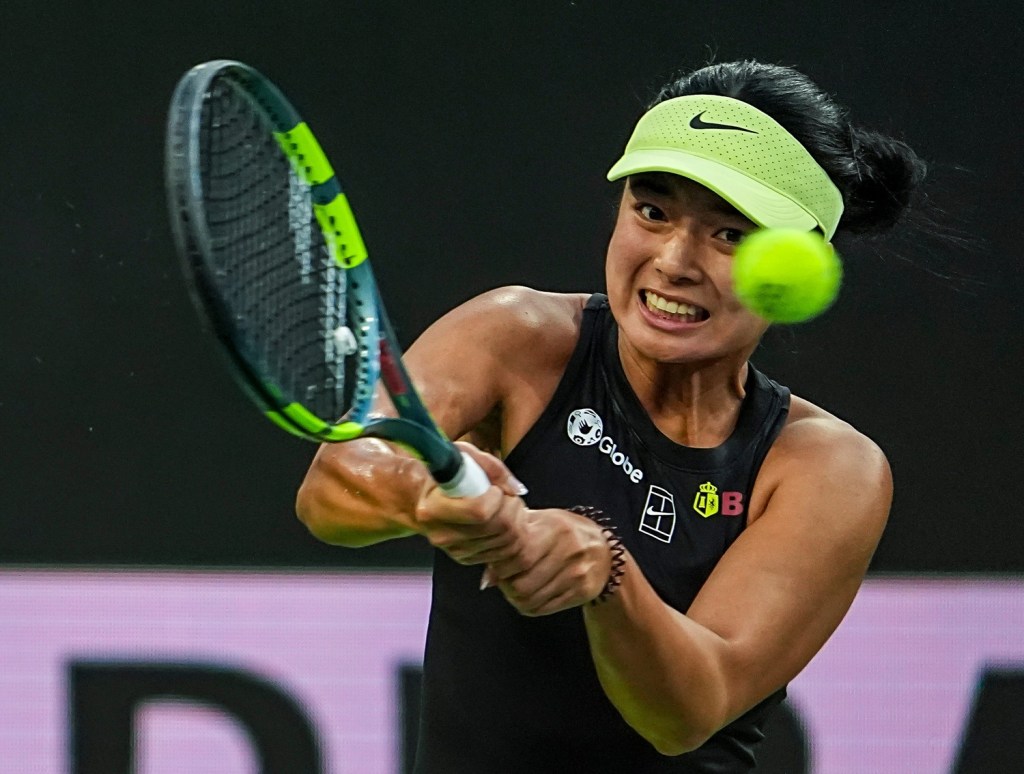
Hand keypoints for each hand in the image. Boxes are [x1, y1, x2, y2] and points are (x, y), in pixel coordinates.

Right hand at [413, 443, 527, 565]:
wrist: (428, 497)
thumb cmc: (446, 474)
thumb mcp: (463, 456)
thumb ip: (493, 468)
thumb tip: (515, 489)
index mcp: (433, 508)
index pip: (479, 510)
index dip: (497, 497)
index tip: (494, 488)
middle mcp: (441, 534)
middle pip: (498, 526)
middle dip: (511, 506)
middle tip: (505, 494)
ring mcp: (454, 550)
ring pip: (506, 540)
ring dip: (515, 519)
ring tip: (504, 505)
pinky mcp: (465, 558)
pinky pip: (504, 552)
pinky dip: (512, 535)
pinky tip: (501, 520)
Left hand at [482, 508, 611, 616]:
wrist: (604, 549)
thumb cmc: (564, 532)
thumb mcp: (540, 523)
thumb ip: (511, 542)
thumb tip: (488, 577)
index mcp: (555, 528)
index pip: (518, 557)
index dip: (501, 566)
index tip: (498, 565)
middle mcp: (569, 551)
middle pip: (522, 584)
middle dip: (506, 585)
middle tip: (505, 579)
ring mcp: (577, 574)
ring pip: (530, 600)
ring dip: (515, 598)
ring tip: (516, 586)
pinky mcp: (582, 592)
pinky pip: (543, 609)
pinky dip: (530, 606)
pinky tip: (531, 594)